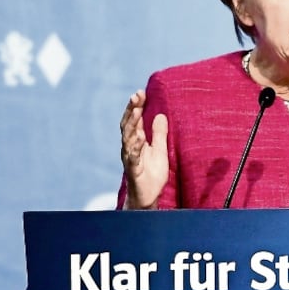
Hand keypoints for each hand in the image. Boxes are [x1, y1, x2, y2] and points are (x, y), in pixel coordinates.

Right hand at [119, 90, 168, 208]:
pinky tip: (139, 137)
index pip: (134, 120)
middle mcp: (129, 147)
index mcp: (136, 141)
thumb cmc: (152, 174)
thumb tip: (161, 115)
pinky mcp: (132, 169)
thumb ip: (160, 134)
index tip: (141, 92)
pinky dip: (135, 146)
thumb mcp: (160, 150)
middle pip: (128, 125)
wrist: (147, 197)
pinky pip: (132, 156)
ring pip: (127, 137)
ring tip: (137, 110)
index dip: (137, 106)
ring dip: (132, 123)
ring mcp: (129, 157)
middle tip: (137, 95)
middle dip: (132, 109)